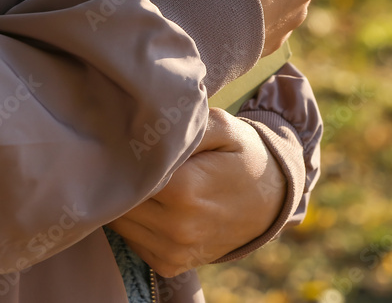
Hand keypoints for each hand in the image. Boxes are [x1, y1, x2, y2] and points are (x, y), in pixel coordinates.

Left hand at [108, 108, 286, 276]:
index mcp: (184, 190)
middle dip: (121, 179)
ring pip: (121, 223)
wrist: (272, 201)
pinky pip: (133, 241)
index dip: (123, 155)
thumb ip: (184, 126)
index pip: (127, 172)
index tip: (128, 142)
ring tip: (144, 180)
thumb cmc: (243, 156)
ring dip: (126, 202)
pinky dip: (136, 223)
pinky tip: (154, 204)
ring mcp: (172, 251)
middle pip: (119, 200)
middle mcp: (176, 227)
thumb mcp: (222, 127)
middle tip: (131, 159)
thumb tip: (145, 126)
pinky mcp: (169, 265)